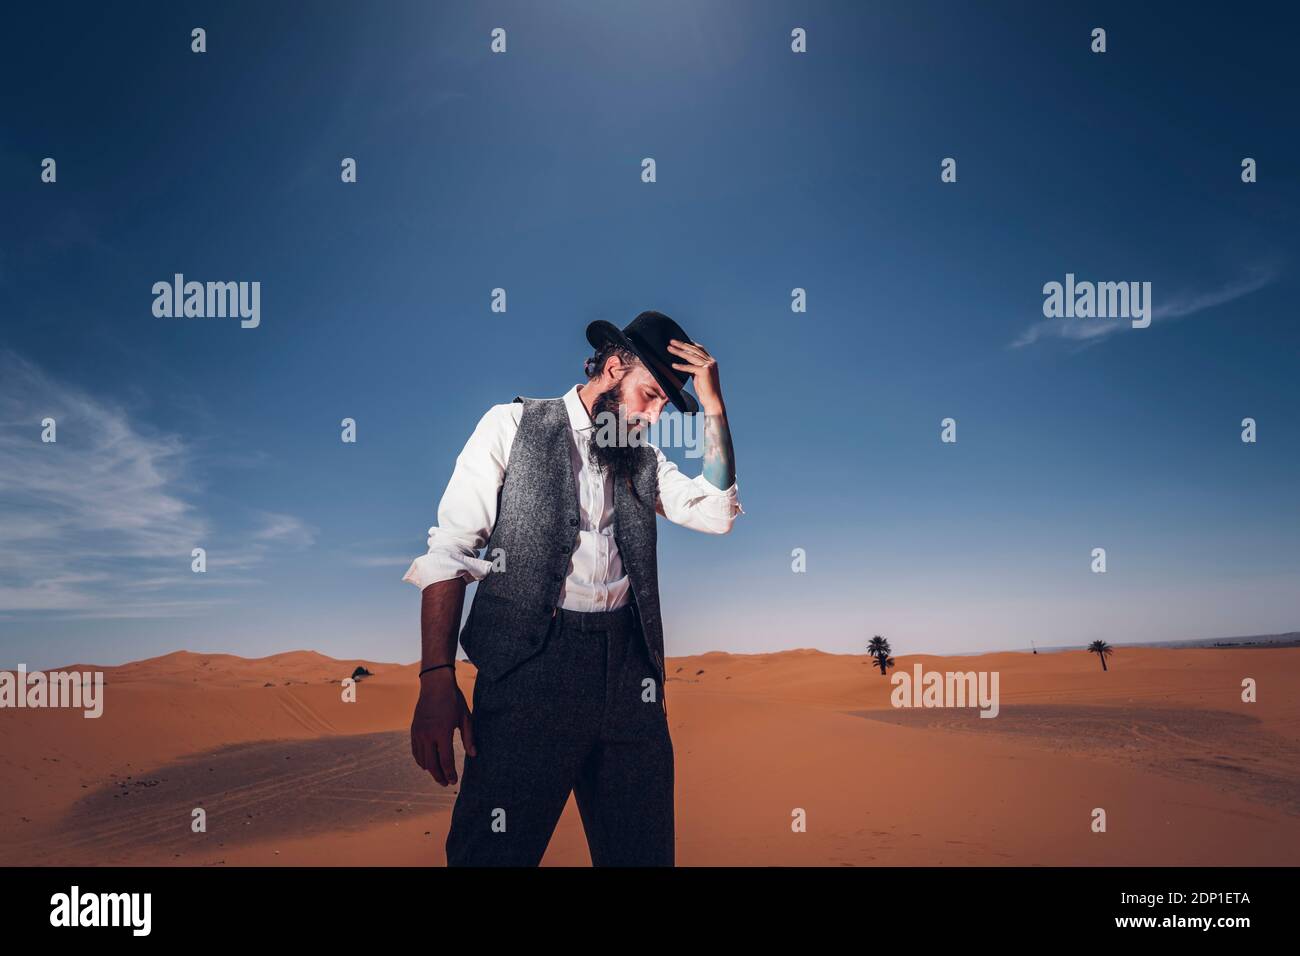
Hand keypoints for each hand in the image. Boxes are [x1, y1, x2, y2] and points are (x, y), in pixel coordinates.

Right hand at [410, 668, 476, 785]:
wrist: (435, 684)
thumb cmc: (454, 700)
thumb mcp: (466, 717)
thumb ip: (469, 737)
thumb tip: (473, 755)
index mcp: (442, 732)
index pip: (446, 760)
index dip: (450, 774)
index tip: (454, 782)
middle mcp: (428, 734)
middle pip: (432, 764)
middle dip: (439, 776)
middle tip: (446, 783)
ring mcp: (418, 733)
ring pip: (422, 759)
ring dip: (430, 770)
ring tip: (439, 775)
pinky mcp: (413, 730)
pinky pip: (415, 751)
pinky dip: (420, 760)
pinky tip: (427, 764)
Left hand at [666, 339, 724, 414]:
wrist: (712, 400)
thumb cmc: (705, 390)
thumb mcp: (698, 375)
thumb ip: (693, 367)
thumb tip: (684, 361)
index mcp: (711, 361)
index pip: (699, 349)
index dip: (689, 344)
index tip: (679, 340)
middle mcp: (711, 362)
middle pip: (694, 350)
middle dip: (682, 345)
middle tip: (671, 341)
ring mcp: (709, 366)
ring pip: (691, 356)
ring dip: (679, 352)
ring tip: (669, 349)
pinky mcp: (705, 372)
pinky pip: (690, 367)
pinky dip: (681, 366)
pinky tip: (673, 365)